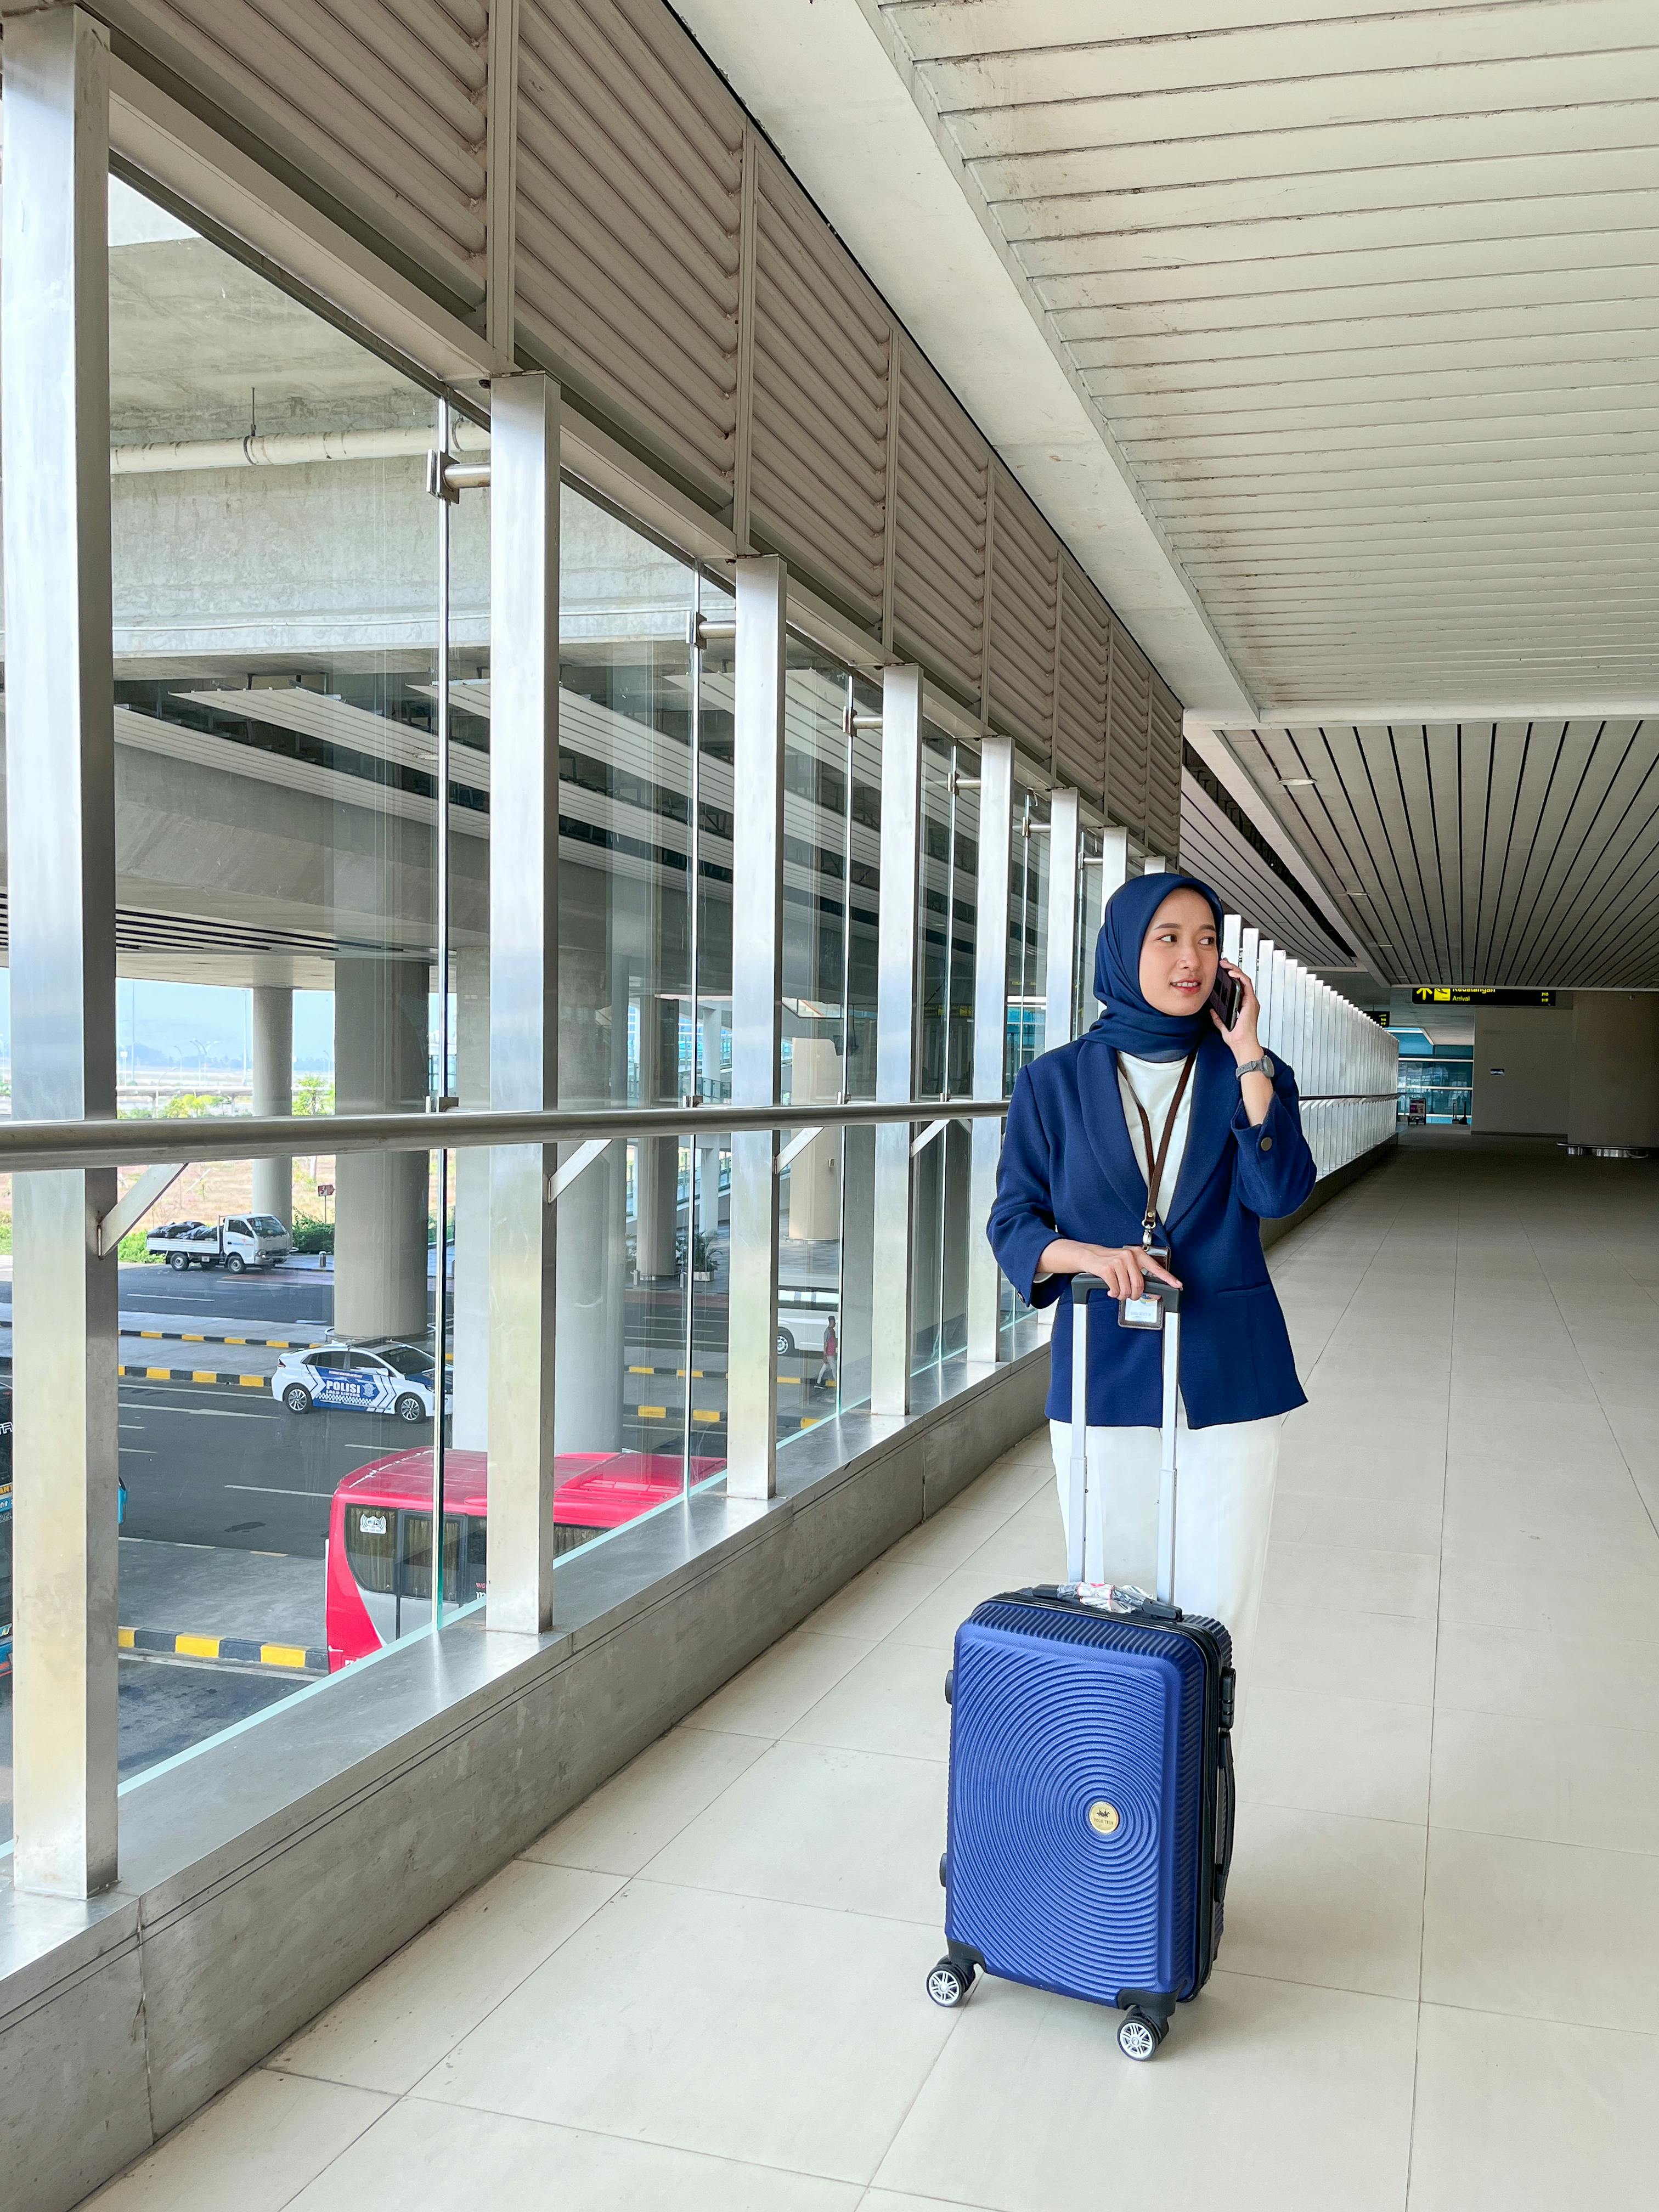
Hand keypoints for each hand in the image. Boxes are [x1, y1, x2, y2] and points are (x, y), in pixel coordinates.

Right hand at [1038, 1238, 1180, 1301]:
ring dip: (1122, 1295)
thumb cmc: (1110, 1261)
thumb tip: (1152, 1292)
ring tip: (1118, 1291)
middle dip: (1135, 1295)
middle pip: (1139, 1285)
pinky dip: (1113, 1293)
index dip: (1168, 1278)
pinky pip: (1115, 1289)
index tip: (1177, 1285)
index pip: (1156, 1268)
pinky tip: (1111, 1290)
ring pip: (1127, 1289)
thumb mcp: (1127, 1264)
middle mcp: (1129, 1256)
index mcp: (1137, 1254)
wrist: (1090, 1255)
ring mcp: (1118, 1262)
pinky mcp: (1107, 1269)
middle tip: (1130, 1295)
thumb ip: (1139, 1275)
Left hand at [1212, 959, 1262, 1061]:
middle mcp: (1248, 1002)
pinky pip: (1247, 985)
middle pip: (1242, 981)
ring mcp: (1250, 1001)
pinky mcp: (1251, 1002)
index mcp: (1242, 1006)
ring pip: (1245, 980)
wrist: (1242, 1044)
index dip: (1232, 977)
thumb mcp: (1223, 1025)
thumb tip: (1212, 1011)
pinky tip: (1233, 973)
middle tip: (1224, 964)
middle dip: (1233, 970)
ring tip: (1227, 965)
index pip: (1238, 987)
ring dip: (1236, 970)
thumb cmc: (1237, 1038)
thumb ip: (1218, 1018)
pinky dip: (1240, 977)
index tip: (1223, 971)